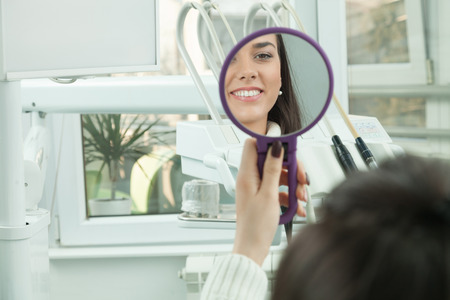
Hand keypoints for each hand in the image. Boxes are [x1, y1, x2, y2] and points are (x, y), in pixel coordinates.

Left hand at [232, 138, 308, 265]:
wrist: (252, 248)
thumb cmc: (255, 227)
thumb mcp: (268, 195)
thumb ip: (272, 169)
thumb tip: (275, 147)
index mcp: (246, 174)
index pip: (254, 145)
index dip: (270, 143)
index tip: (287, 148)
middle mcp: (250, 178)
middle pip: (272, 160)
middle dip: (289, 168)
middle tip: (300, 178)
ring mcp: (257, 188)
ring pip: (278, 174)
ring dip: (292, 184)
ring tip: (300, 197)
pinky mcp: (263, 197)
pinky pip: (279, 188)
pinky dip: (289, 195)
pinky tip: (297, 206)